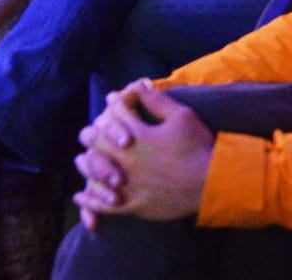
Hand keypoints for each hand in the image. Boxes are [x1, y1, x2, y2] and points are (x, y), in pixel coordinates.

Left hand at [73, 81, 214, 228]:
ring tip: (80, 160)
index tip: (111, 100)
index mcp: (139, 136)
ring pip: (96, 173)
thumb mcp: (182, 116)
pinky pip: (104, 205)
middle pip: (99, 143)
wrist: (211, 183)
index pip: (117, 114)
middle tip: (88, 132)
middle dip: (93, 134)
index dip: (114, 104)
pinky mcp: (133, 205)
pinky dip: (89, 200)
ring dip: (86, 164)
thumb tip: (138, 85)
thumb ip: (157, 101)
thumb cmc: (199, 147)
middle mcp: (128, 159)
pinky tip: (80, 196)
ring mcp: (129, 184)